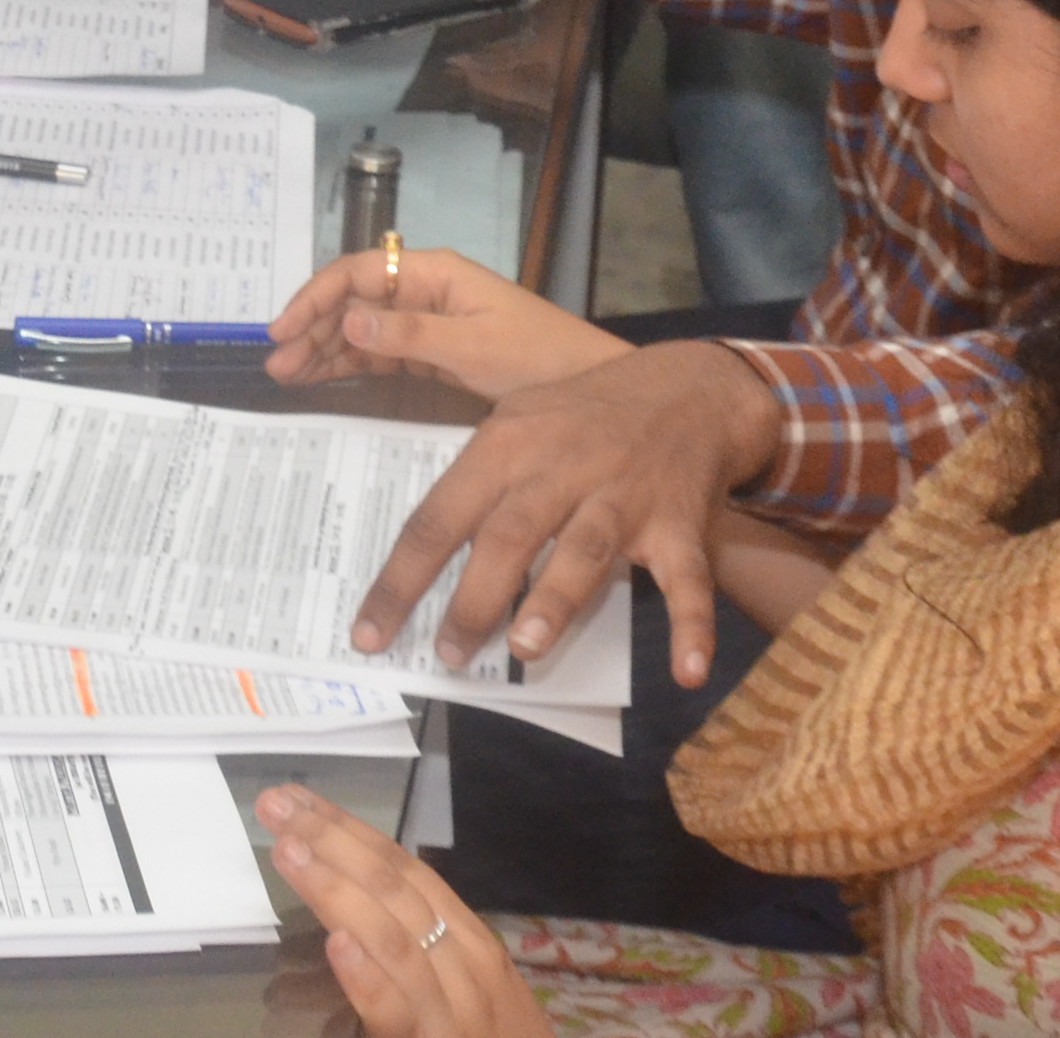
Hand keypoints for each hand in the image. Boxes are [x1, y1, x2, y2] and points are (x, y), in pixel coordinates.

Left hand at [253, 789, 541, 1037]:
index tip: (298, 798)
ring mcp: (453, 1011)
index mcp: (470, 939)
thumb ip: (429, 944)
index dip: (349, 830)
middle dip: (332, 842)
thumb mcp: (474, 985)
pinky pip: (398, 1013)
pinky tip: (338, 947)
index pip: (403, 868)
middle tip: (276, 805)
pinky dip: (369, 978)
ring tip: (289, 853)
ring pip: (393, 938)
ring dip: (338, 891)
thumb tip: (365, 893)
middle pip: (394, 888)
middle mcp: (465, 964)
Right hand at [268, 241, 623, 402]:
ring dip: (324, 349)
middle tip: (278, 366)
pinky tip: (321, 379)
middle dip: (313, 329)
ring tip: (288, 376)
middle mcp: (424, 290)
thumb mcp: (474, 346)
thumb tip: (349, 319)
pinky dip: (349, 366)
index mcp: (433, 273)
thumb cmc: (538, 358)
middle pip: (354, 301)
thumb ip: (410, 334)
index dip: (316, 297)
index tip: (284, 330)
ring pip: (362, 329)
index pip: (359, 273)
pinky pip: (380, 354)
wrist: (586, 387)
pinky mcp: (433, 352)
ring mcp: (427, 322)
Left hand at [351, 336, 785, 689]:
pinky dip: (690, 625)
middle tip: (446, 655)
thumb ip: (476, 483)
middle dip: (473, 597)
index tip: (368, 633)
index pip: (439, 516)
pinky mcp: (679, 523)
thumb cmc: (582, 415)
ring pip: (584, 549)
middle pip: (508, 534)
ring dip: (555, 600)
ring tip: (524, 649)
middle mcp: (561, 468)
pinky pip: (688, 579)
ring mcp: (623, 495)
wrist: (686, 387)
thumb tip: (420, 558)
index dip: (400, 579)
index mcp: (507, 445)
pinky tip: (686, 672)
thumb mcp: (516, 421)